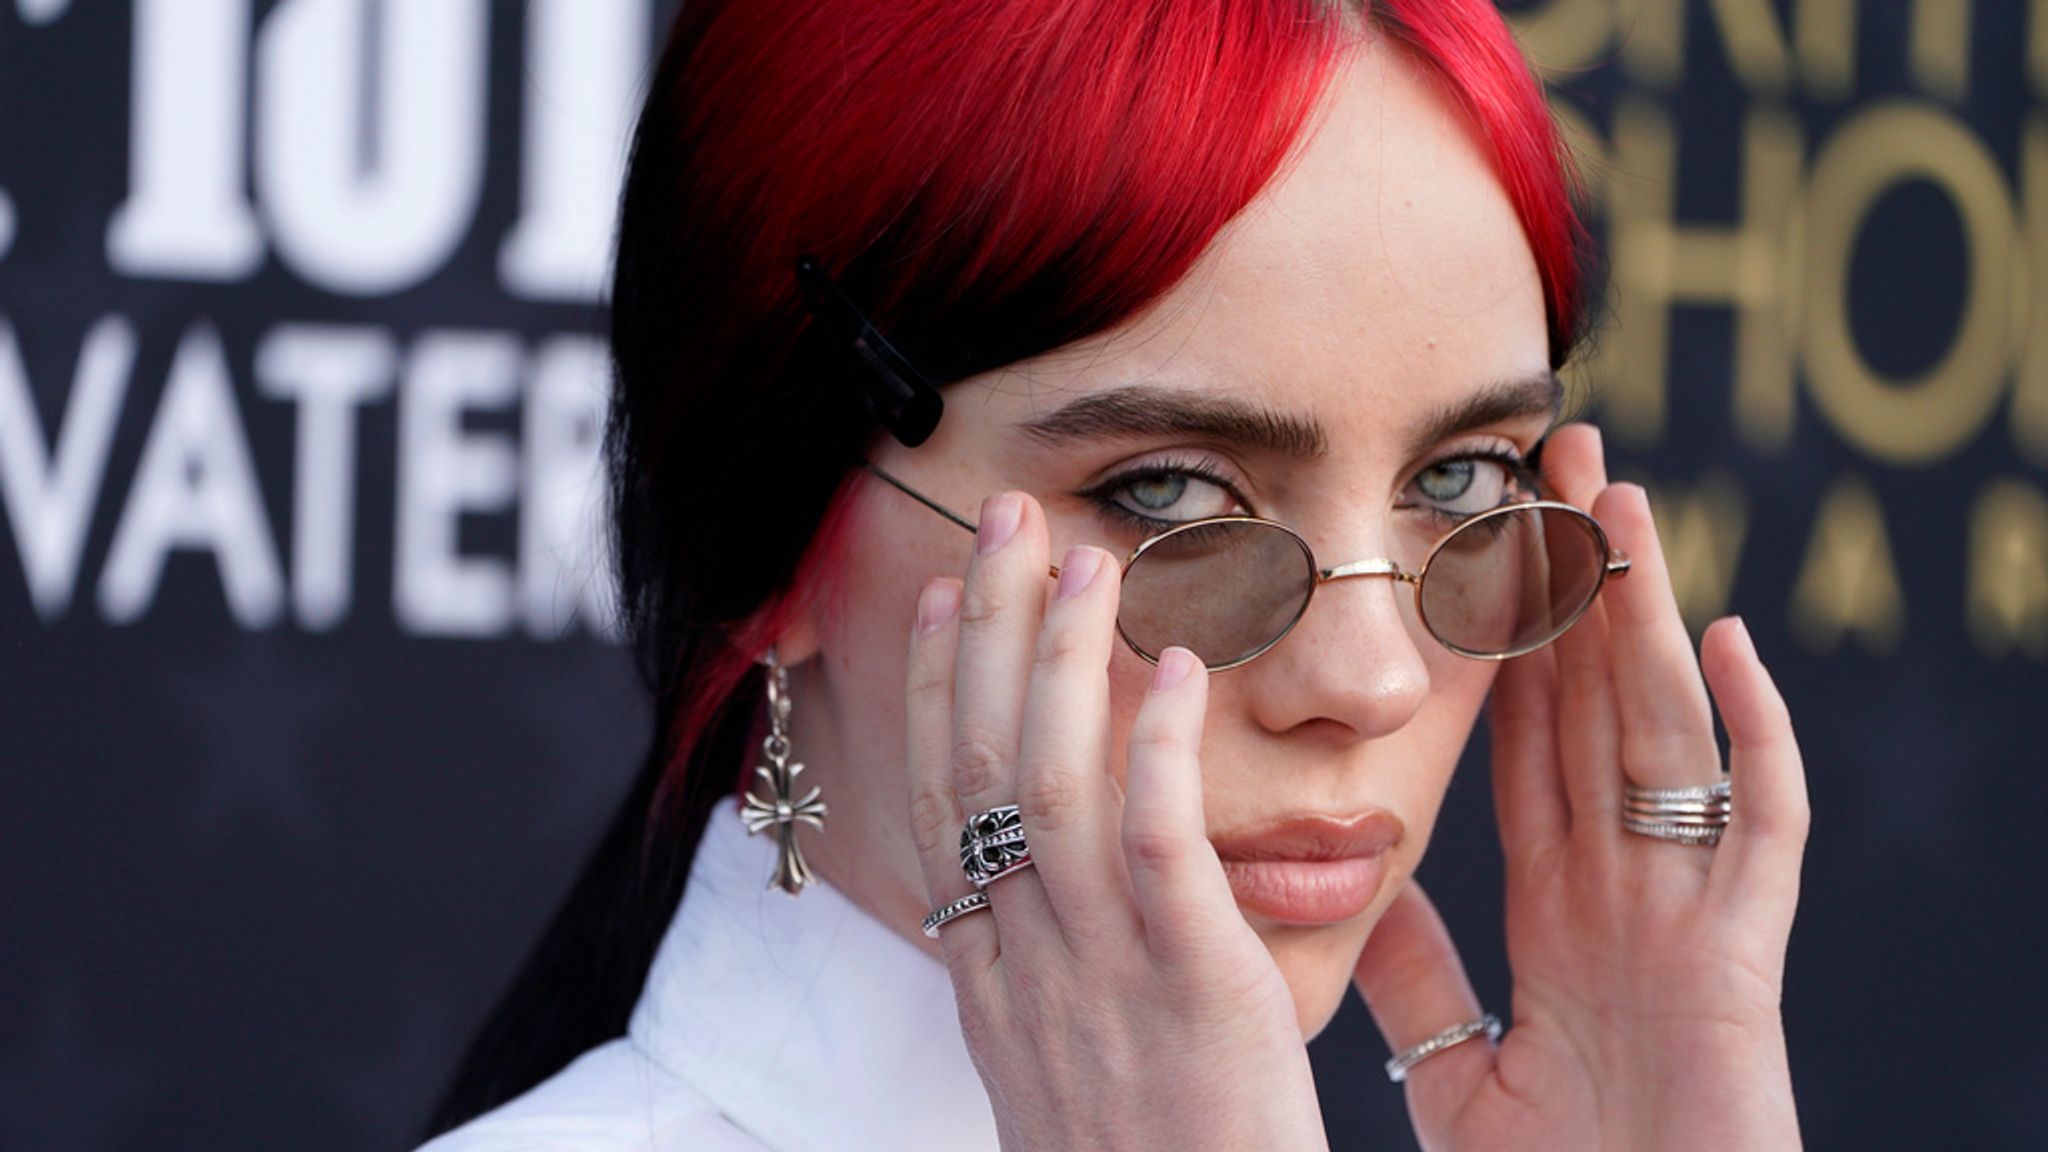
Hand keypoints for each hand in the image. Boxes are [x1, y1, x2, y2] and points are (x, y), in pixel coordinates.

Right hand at [905, 492, 1327, 1151]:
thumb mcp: (1058, 1073)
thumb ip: (1047, 978)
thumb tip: (1038, 907)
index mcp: (991, 979)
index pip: (943, 805)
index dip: (931, 692)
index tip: (937, 601)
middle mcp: (1024, 959)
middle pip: (979, 764)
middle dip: (984, 630)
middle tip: (1001, 516)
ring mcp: (1098, 966)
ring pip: (1051, 780)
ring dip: (1060, 656)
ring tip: (1083, 557)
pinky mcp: (1189, 977)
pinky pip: (1157, 839)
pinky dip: (1157, 742)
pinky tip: (1176, 665)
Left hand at [1351, 423, 1808, 1150]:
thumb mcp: (1460, 1069)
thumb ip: (1423, 977)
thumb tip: (1360, 887)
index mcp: (1560, 914)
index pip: (1530, 746)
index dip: (1509, 646)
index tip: (1478, 550)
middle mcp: (1628, 891)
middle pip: (1600, 709)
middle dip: (1576, 589)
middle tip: (1554, 465)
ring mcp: (1688, 915)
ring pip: (1669, 735)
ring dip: (1647, 620)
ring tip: (1616, 504)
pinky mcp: (1739, 962)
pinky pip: (1759, 832)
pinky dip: (1754, 739)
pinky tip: (1728, 647)